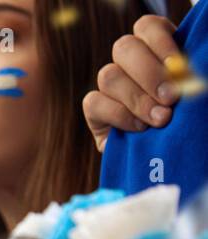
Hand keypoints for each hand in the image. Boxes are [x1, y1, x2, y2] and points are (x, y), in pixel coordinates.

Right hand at [84, 15, 181, 152]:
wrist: (165, 164)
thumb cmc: (186, 126)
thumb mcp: (191, 99)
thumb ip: (186, 80)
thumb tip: (183, 72)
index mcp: (156, 51)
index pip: (146, 27)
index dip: (159, 41)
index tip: (178, 66)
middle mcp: (130, 64)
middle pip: (123, 47)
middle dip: (148, 73)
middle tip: (170, 98)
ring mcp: (111, 88)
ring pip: (108, 75)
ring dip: (136, 98)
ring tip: (160, 119)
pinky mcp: (96, 112)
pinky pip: (95, 103)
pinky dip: (119, 115)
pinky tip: (139, 129)